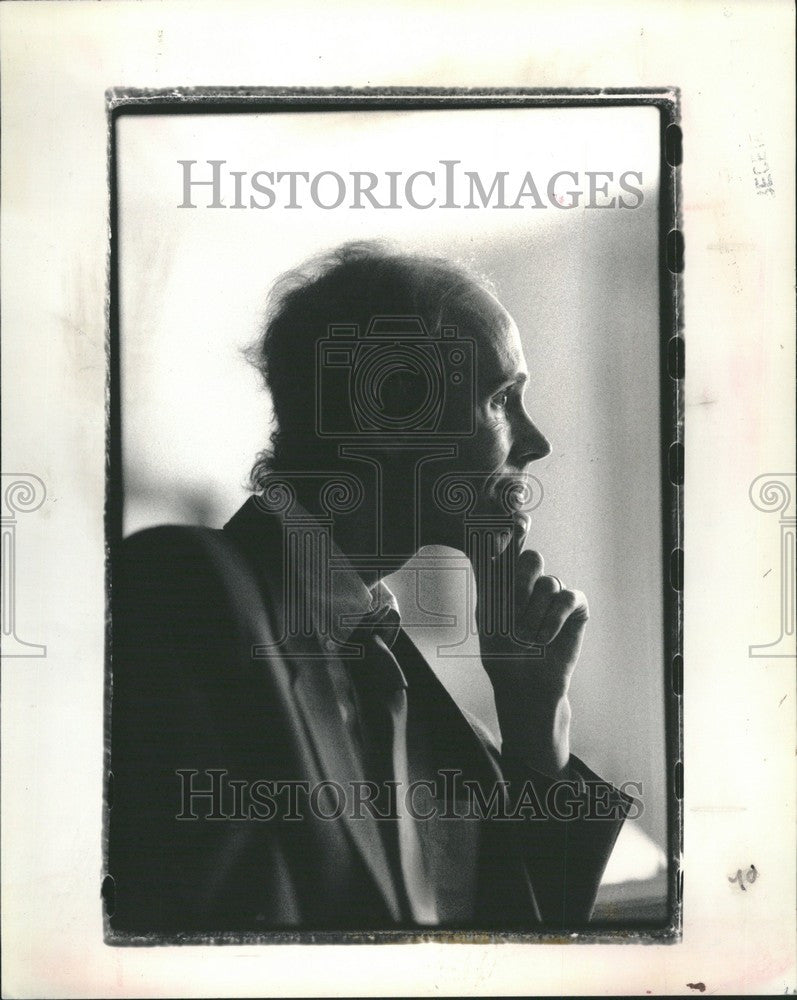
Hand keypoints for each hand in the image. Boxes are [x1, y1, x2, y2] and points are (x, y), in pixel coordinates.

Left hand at [472, 518, 589, 775]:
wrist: (525, 685)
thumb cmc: (501, 651)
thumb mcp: (488, 613)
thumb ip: (490, 576)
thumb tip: (487, 537)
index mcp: (504, 580)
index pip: (509, 546)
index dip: (512, 531)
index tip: (514, 526)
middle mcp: (529, 583)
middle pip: (531, 558)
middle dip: (520, 582)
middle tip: (512, 609)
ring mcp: (553, 594)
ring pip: (547, 583)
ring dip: (533, 614)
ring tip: (526, 638)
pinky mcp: (574, 608)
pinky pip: (568, 598)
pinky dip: (553, 619)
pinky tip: (543, 639)